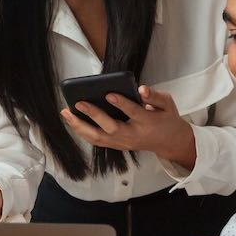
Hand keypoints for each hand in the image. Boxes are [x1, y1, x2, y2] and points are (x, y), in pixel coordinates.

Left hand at [60, 85, 196, 168]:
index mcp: (147, 122)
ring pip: (98, 138)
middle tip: (79, 103)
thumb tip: (142, 90)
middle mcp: (132, 135)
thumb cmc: (166, 119)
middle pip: (110, 128)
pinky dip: (82, 132)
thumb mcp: (168, 104)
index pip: (133, 112)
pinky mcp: (116, 145)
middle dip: (93, 115)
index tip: (109, 94)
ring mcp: (123, 143)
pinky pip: (96, 141)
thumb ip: (155, 96)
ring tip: (66, 113)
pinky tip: (72, 121)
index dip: (121, 104)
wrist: (168, 142)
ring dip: (80, 126)